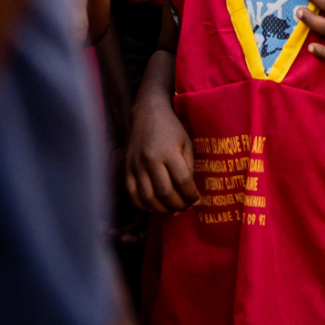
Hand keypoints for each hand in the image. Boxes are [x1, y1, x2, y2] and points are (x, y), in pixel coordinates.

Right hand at [125, 91, 196, 213]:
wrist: (147, 114)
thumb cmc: (171, 128)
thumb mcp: (186, 143)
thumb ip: (188, 166)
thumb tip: (188, 191)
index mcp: (169, 152)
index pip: (182, 181)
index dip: (191, 195)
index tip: (197, 200)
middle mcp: (151, 161)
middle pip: (165, 193)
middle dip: (178, 206)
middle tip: (186, 208)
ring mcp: (136, 166)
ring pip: (148, 198)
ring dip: (162, 210)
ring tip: (172, 211)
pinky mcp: (127, 169)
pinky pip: (132, 194)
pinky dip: (143, 205)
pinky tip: (154, 207)